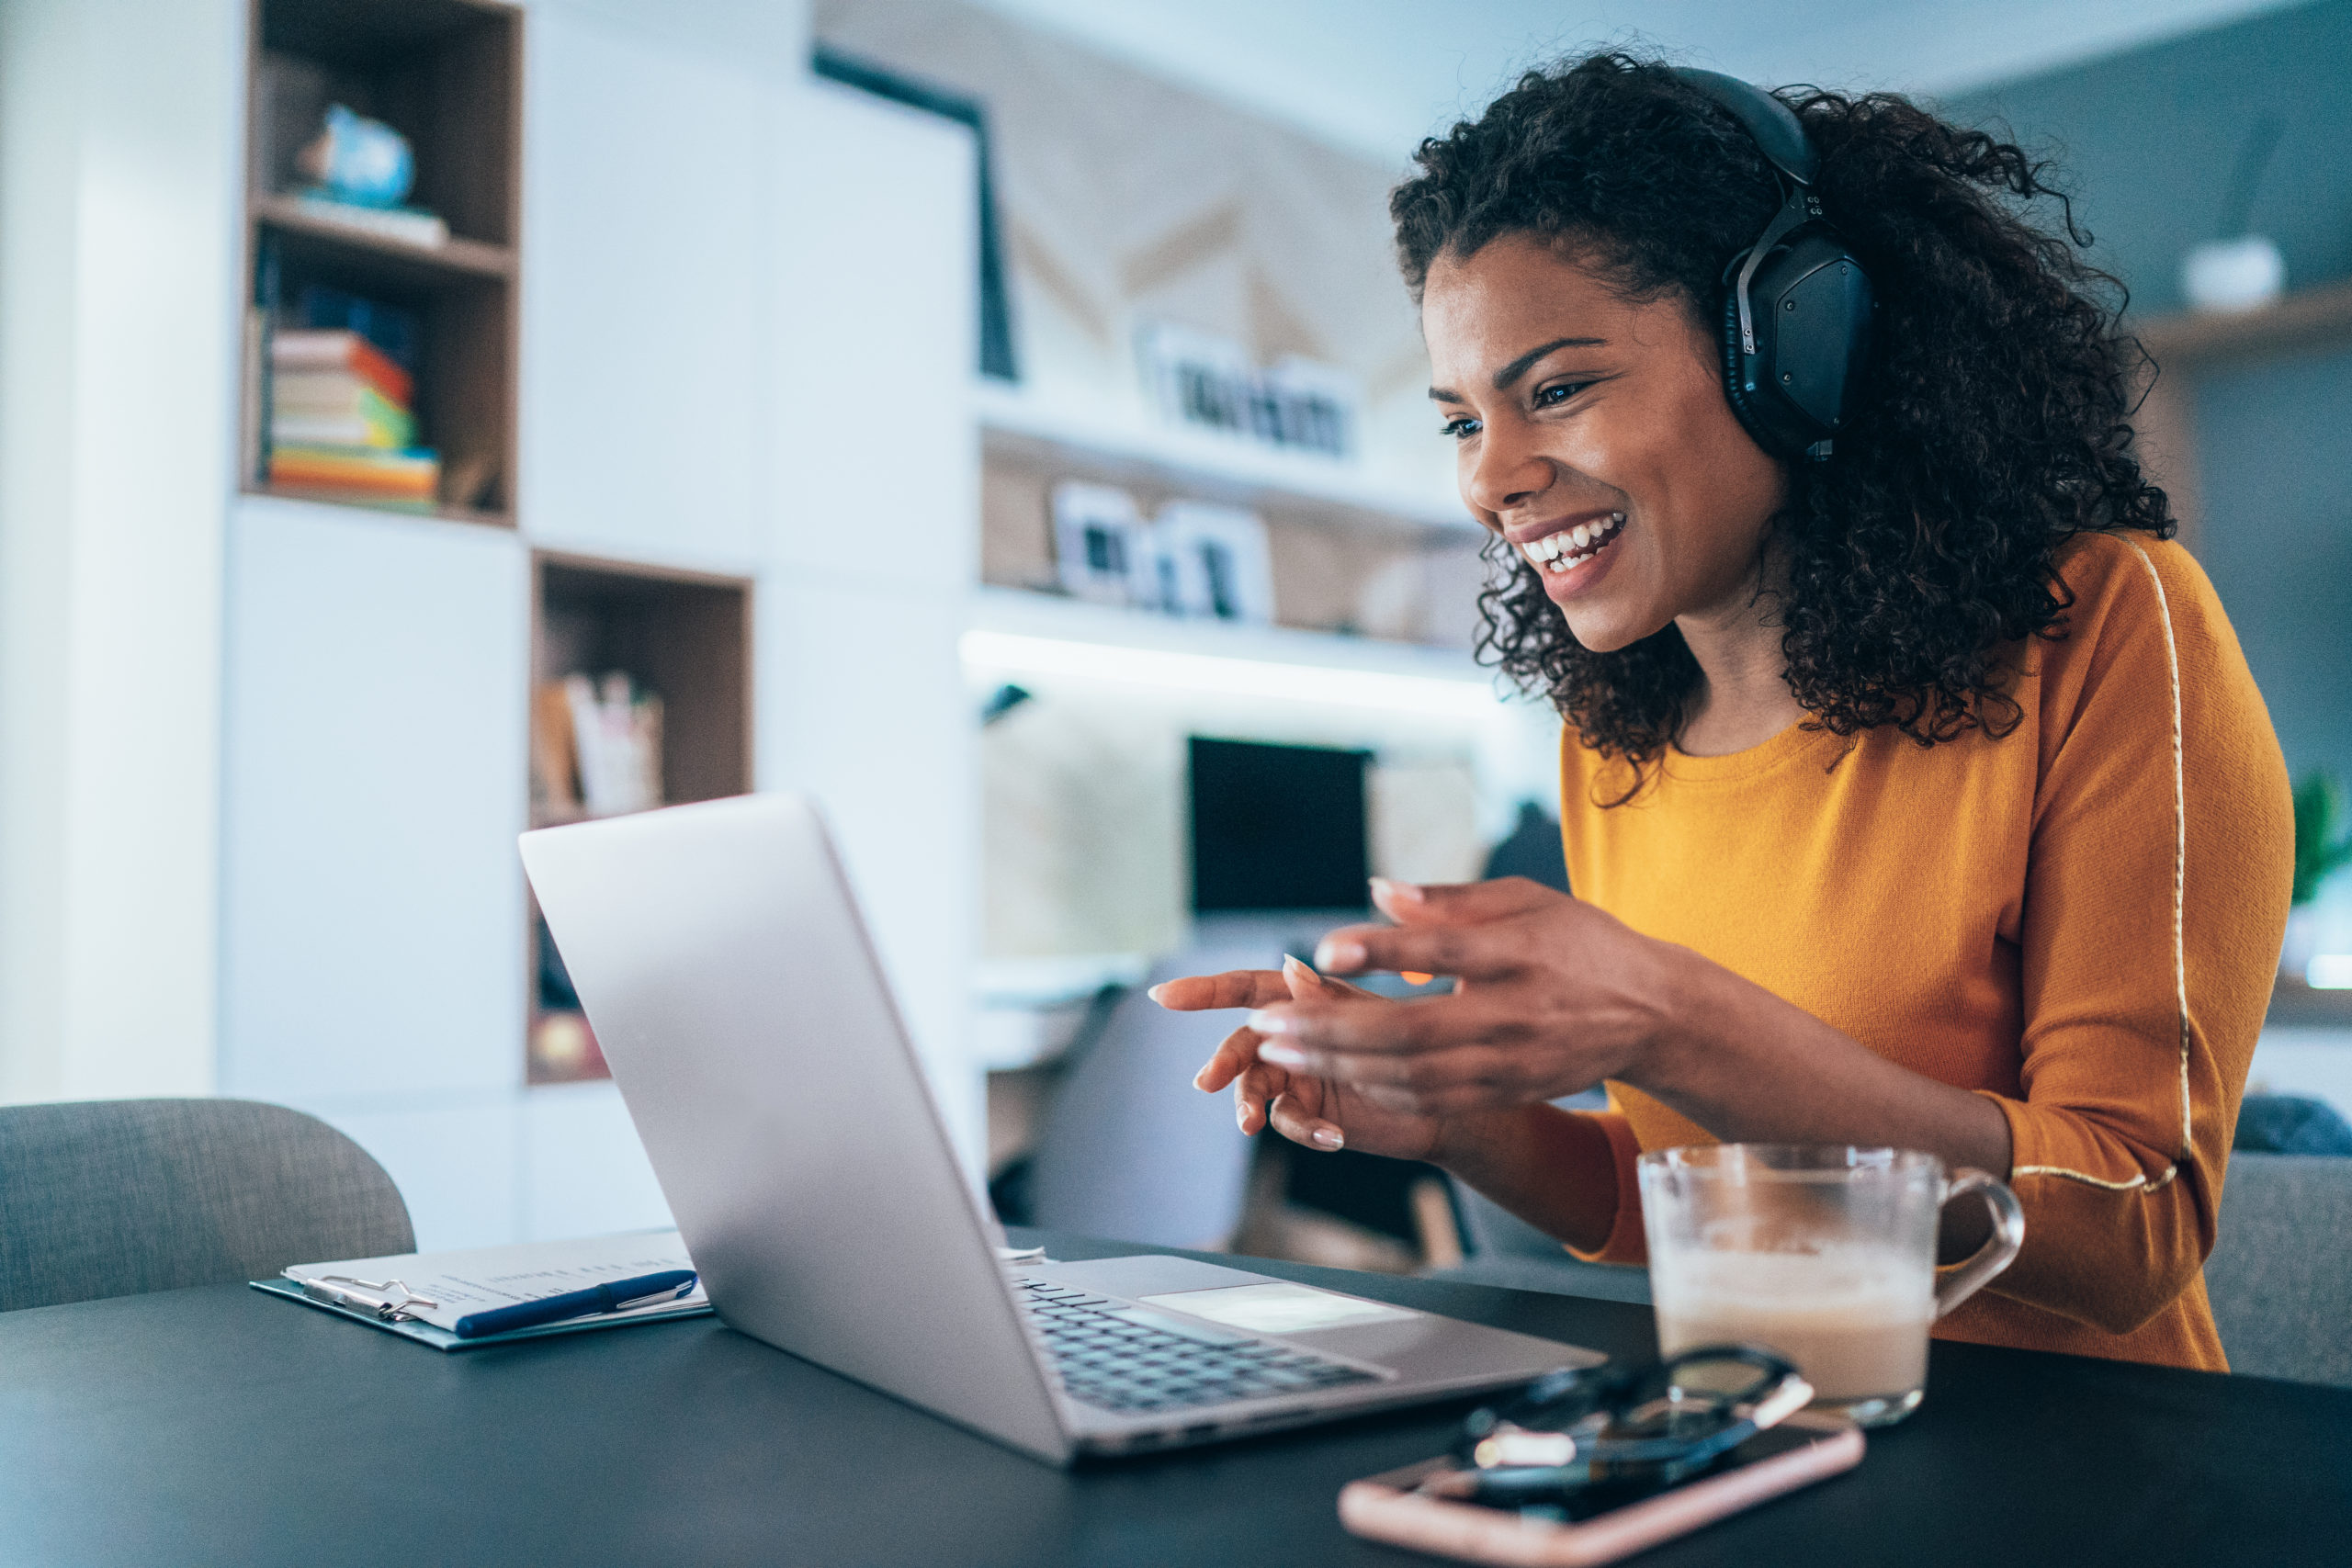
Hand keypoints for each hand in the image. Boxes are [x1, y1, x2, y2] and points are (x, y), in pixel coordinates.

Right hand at [1151, 957, 1452, 1160]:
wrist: (1449, 1099)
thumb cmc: (1419, 1047)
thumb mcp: (1374, 1020)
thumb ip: (1327, 1001)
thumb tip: (1290, 968)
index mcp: (1306, 999)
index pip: (1247, 989)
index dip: (1204, 991)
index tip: (1162, 995)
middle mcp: (1295, 1035)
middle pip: (1242, 1044)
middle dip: (1221, 1061)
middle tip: (1206, 1083)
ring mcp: (1299, 1074)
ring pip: (1255, 1088)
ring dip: (1250, 1105)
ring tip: (1252, 1124)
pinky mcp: (1310, 1112)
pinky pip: (1287, 1120)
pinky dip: (1300, 1128)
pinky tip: (1329, 1136)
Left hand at [1243, 877, 1686, 1117]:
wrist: (1651, 1012)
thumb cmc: (1577, 943)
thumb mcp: (1525, 900)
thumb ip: (1449, 900)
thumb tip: (1376, 889)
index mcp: (1520, 952)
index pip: (1442, 951)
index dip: (1381, 951)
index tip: (1323, 948)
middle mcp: (1515, 1011)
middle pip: (1411, 1029)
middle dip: (1330, 1029)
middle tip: (1267, 1021)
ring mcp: (1511, 1060)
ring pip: (1412, 1074)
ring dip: (1339, 1064)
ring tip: (1281, 1047)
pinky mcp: (1509, 1090)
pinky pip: (1432, 1097)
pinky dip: (1378, 1087)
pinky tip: (1335, 1070)